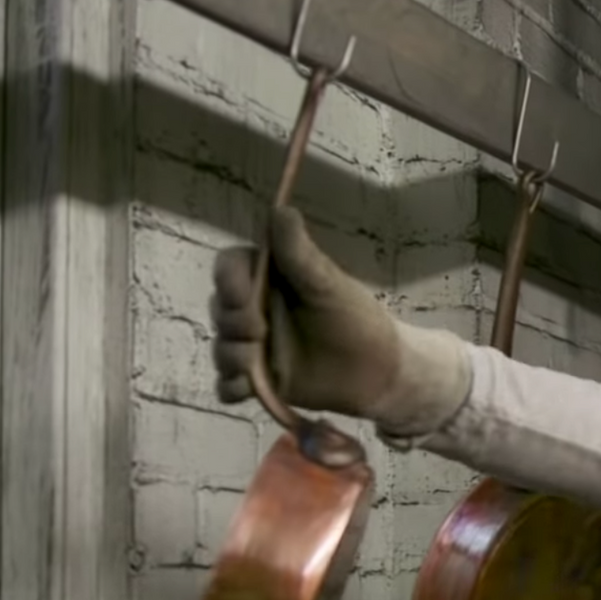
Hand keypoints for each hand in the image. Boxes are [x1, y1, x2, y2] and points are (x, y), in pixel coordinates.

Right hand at [211, 206, 469, 435]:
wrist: (380, 371)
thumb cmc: (357, 319)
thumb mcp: (329, 285)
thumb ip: (299, 254)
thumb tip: (280, 209)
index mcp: (269, 280)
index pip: (230, 269)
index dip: (227, 279)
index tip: (242, 293)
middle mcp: (254, 310)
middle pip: (220, 309)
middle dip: (232, 321)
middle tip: (258, 331)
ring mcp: (254, 346)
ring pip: (220, 347)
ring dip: (230, 356)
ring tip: (252, 364)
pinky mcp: (259, 379)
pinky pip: (228, 385)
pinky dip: (230, 387)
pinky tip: (243, 390)